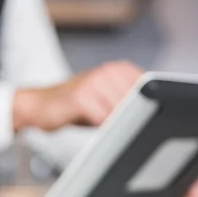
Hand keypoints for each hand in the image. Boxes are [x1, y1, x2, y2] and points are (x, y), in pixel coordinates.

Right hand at [13, 60, 143, 130]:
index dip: (149, 107)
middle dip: (132, 118)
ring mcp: (94, 82)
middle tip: (119, 125)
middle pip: (137, 102)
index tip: (145, 119)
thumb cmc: (79, 105)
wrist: (42, 105)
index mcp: (120, 69)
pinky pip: (104, 119)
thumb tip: (155, 114)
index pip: (150, 90)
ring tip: (101, 121)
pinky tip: (92, 124)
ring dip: (116, 124)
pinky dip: (102, 127)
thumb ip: (131, 100)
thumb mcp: (109, 98)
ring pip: (122, 112)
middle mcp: (109, 71)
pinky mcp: (81, 97)